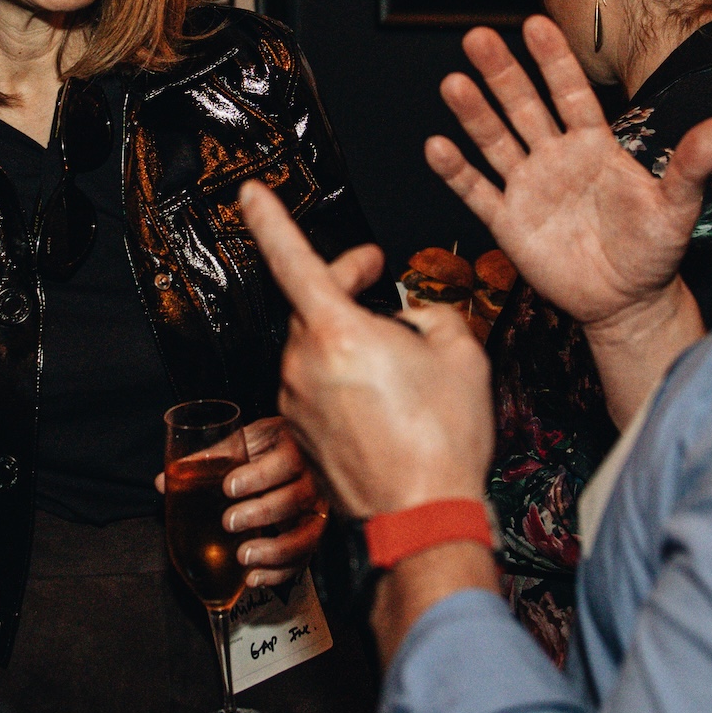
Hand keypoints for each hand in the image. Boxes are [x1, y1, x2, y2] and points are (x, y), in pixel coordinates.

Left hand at [151, 414, 328, 588]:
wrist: (295, 456)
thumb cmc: (266, 448)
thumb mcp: (243, 443)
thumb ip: (208, 460)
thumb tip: (163, 483)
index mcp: (294, 449)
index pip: (288, 461)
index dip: (260, 476)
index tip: (228, 487)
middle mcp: (313, 481)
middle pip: (297, 498)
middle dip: (263, 512)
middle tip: (229, 522)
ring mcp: (316, 511)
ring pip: (306, 535)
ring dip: (275, 550)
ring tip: (243, 557)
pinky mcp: (311, 536)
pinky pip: (302, 560)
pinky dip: (279, 573)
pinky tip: (253, 578)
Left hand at [238, 183, 493, 519]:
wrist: (421, 519)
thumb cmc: (441, 443)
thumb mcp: (462, 356)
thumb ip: (433, 316)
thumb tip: (415, 317)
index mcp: (337, 334)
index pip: (291, 259)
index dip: (269, 219)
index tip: (250, 193)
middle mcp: (303, 365)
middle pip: (313, 303)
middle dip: (343, 281)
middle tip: (374, 269)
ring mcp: (296, 403)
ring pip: (316, 349)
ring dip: (348, 340)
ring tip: (398, 359)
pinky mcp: (299, 434)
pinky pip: (317, 388)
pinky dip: (344, 381)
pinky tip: (385, 402)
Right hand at [427, 14, 711, 368]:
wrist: (627, 302)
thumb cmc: (654, 250)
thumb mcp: (677, 206)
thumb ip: (692, 165)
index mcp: (594, 145)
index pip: (571, 93)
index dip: (554, 60)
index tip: (535, 24)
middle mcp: (556, 157)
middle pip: (524, 107)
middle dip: (502, 73)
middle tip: (477, 37)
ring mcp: (529, 187)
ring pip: (496, 141)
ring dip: (474, 113)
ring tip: (453, 83)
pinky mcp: (509, 222)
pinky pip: (478, 192)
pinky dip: (457, 171)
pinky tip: (437, 146)